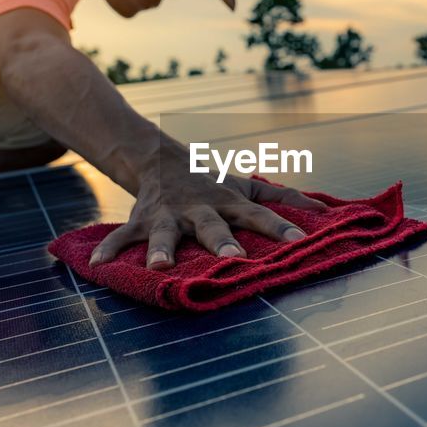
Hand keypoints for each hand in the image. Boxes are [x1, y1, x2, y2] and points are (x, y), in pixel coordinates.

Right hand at [88, 147, 328, 268]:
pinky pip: (124, 236)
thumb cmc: (215, 181)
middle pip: (213, 227)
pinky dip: (110, 248)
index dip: (281, 227)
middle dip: (222, 243)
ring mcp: (169, 215)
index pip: (260, 215)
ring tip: (160, 267)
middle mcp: (201, 209)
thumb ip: (286, 196)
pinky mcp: (142, 220)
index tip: (301, 241)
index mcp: (230, 202)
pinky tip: (99, 264)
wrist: (162, 159)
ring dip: (162, 250)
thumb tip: (328, 210)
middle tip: (234, 260)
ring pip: (165, 233)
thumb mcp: (249, 185)